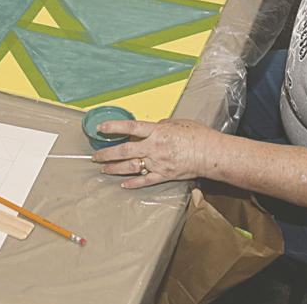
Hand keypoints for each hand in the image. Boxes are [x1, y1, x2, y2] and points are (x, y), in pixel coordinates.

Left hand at [91, 118, 219, 187]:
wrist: (211, 154)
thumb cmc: (197, 135)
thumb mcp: (177, 122)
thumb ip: (160, 125)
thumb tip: (151, 128)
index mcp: (157, 131)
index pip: (130, 127)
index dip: (113, 127)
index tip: (100, 128)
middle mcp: (154, 147)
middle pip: (125, 150)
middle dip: (108, 153)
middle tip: (95, 156)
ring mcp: (158, 163)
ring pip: (131, 167)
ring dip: (115, 168)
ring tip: (104, 168)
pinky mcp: (164, 175)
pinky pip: (145, 180)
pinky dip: (133, 182)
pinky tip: (123, 183)